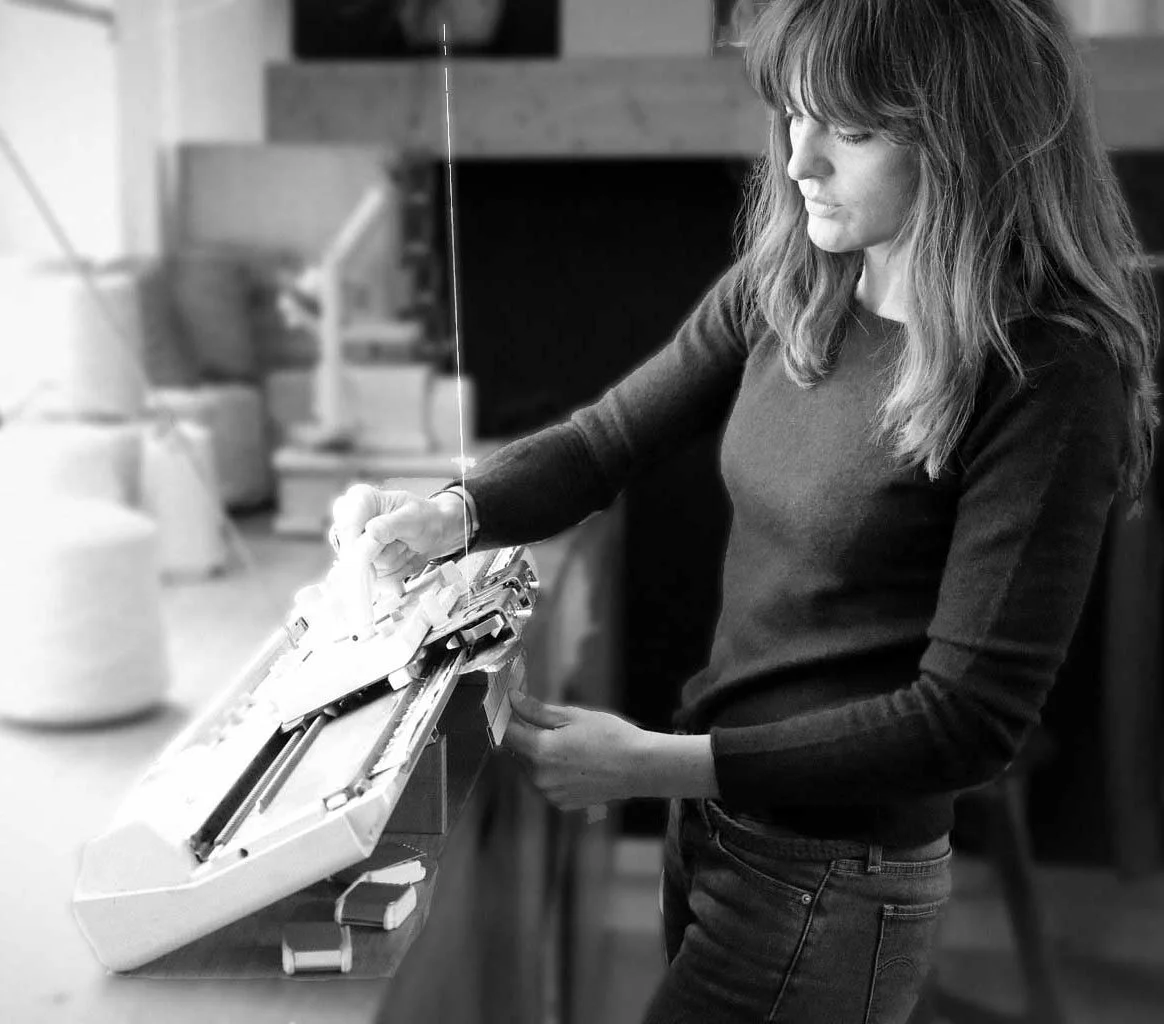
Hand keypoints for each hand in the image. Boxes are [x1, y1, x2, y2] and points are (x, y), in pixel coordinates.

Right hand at [330, 484, 461, 580]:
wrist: (435, 533)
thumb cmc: (425, 518)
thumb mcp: (413, 518)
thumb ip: (392, 524)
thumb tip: (371, 532)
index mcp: (360, 499)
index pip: (347, 526)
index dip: (364, 543)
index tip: (386, 542)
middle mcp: (351, 521)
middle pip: (355, 553)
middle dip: (385, 553)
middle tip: (403, 541)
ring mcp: (355, 545)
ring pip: (368, 568)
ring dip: (394, 563)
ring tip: (404, 547)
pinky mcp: (362, 564)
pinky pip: (374, 579)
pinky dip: (394, 574)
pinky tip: (402, 558)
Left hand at [501, 691, 649, 809]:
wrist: (638, 767)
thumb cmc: (610, 737)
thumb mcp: (573, 716)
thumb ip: (537, 711)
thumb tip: (513, 699)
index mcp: (540, 752)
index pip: (506, 735)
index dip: (507, 720)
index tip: (513, 710)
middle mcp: (540, 777)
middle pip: (518, 753)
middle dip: (526, 738)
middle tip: (550, 725)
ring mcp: (550, 793)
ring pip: (530, 769)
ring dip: (538, 756)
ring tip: (568, 745)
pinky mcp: (561, 803)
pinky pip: (545, 784)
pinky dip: (551, 773)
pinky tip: (573, 762)